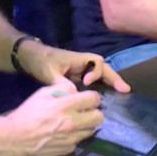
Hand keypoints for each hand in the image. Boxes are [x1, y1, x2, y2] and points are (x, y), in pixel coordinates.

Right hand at [2, 79, 103, 155]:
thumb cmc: (27, 113)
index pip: (94, 99)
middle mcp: (72, 123)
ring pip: (91, 131)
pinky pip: (78, 141)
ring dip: (86, 125)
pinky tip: (64, 134)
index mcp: (66, 106)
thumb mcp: (42, 93)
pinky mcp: (67, 150)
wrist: (14, 137)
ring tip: (74, 122)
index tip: (88, 98)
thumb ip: (62, 89)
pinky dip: (75, 136)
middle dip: (94, 112)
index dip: (93, 97)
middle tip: (85, 111)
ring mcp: (71, 139)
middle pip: (99, 118)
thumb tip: (76, 92)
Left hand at [17, 39, 131, 92]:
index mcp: (78, 59)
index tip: (86, 82)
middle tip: (125, 89)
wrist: (30, 58)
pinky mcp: (77, 76)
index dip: (96, 72)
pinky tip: (107, 97)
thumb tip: (73, 94)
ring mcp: (81, 70)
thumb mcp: (48, 72)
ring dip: (111, 82)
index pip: (96, 62)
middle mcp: (83, 63)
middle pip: (104, 68)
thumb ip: (60, 82)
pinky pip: (94, 80)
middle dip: (114, 78)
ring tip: (123, 92)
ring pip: (101, 74)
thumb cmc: (40, 61)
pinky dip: (102, 86)